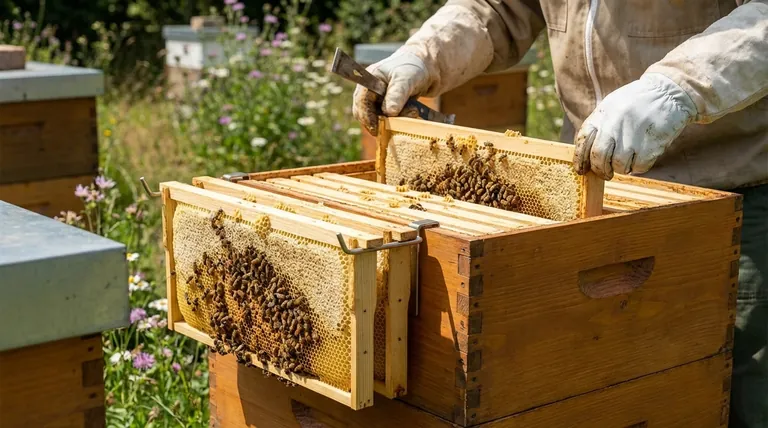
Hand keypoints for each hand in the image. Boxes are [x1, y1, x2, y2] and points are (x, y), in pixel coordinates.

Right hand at [352, 49, 429, 135]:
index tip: (376, 128)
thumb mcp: (405, 79)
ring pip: (380, 118)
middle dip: (382, 120)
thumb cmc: (415, 67)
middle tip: (397, 123)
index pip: (361, 101)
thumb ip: (397, 94)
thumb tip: (389, 112)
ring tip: (413, 110)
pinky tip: (413, 110)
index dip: (366, 115)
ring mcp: (380, 99)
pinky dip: (401, 119)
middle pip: (366, 113)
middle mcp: (372, 91)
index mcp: (370, 80)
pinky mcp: (390, 106)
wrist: (429, 67)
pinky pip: (390, 119)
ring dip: (395, 119)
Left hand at [573, 73, 697, 179]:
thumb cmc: (637, 102)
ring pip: (618, 166)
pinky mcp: (651, 145)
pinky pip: (639, 167)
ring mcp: (633, 136)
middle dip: (600, 170)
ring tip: (627, 160)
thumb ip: (599, 125)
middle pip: (598, 157)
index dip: (579, 159)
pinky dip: (638, 167)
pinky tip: (641, 158)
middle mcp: (614, 125)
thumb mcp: (612, 105)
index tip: (581, 170)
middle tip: (605, 173)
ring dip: (621, 168)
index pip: (583, 140)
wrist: (669, 92)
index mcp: (602, 114)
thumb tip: (586, 153)